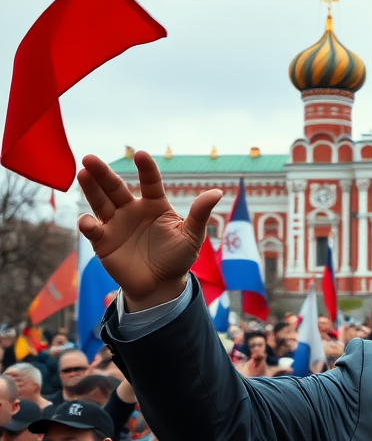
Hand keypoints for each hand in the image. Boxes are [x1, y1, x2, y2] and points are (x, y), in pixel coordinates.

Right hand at [77, 152, 221, 309]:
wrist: (161, 285)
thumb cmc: (178, 258)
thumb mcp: (192, 236)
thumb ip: (200, 214)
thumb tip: (218, 192)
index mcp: (155, 205)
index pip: (149, 182)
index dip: (146, 169)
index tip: (140, 155)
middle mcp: (132, 210)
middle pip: (115, 187)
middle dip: (103, 173)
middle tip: (90, 159)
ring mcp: (116, 224)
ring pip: (100, 202)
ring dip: (91, 188)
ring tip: (83, 173)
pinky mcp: (104, 241)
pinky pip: (93, 229)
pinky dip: (88, 224)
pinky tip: (88, 221)